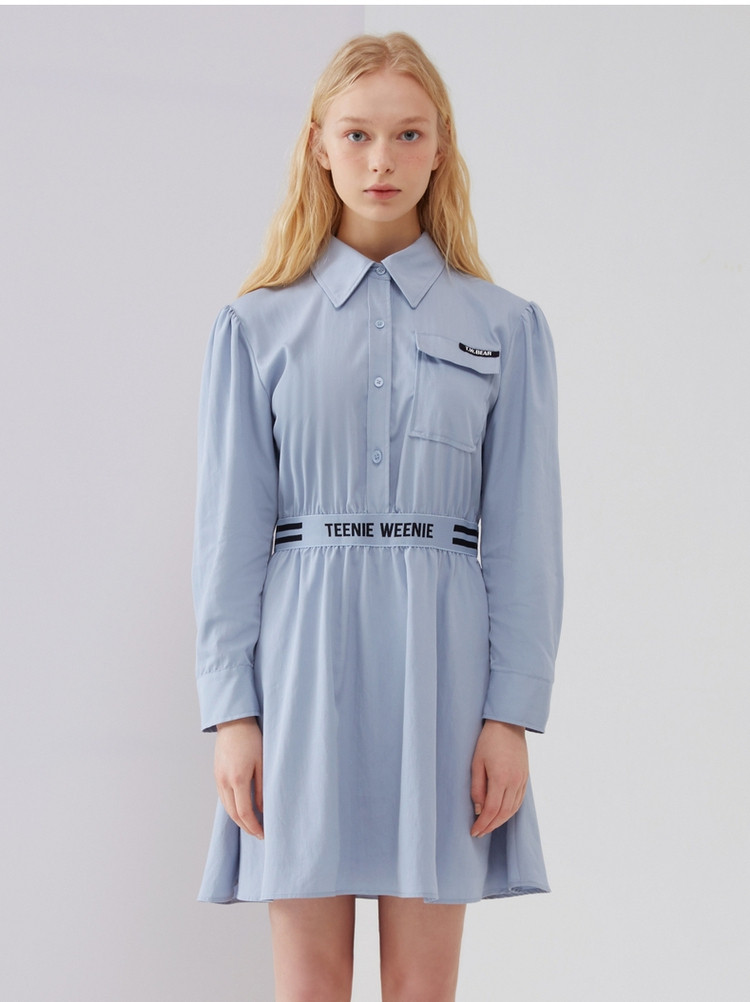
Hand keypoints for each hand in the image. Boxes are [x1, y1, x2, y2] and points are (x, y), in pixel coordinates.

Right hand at [214, 717, 263, 838]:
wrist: (234, 723)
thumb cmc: (252, 739)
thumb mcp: (262, 763)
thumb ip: (261, 788)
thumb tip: (262, 810)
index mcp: (238, 779)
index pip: (244, 812)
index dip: (254, 826)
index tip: (263, 833)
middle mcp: (224, 782)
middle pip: (233, 814)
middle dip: (246, 827)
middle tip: (258, 834)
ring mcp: (218, 779)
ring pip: (226, 808)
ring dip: (238, 820)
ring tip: (252, 825)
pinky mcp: (216, 775)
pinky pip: (223, 798)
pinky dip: (232, 808)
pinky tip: (242, 809)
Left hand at [470, 720, 527, 836]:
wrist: (508, 724)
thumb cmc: (488, 741)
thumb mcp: (476, 763)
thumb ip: (477, 787)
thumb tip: (479, 809)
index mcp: (501, 778)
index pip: (492, 810)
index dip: (482, 823)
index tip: (474, 831)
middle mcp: (514, 782)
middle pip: (504, 813)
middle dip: (491, 826)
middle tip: (479, 833)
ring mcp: (522, 780)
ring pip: (513, 809)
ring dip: (501, 821)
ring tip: (489, 826)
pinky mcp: (525, 777)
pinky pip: (519, 801)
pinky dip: (511, 811)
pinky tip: (502, 814)